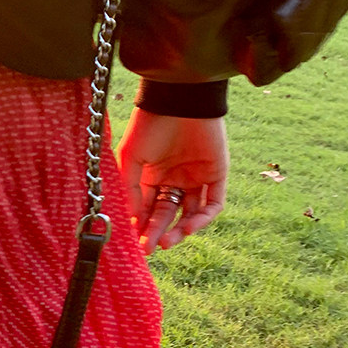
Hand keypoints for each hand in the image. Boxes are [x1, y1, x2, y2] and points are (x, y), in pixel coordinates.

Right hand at [115, 107, 228, 254]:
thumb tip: (132, 220)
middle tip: (150, 248)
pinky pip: (213, 203)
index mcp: (154, 176)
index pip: (149, 208)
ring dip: (180, 230)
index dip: (142, 226)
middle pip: (168, 214)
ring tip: (167, 241)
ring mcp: (197, 177)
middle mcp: (175, 179)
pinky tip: (188, 227)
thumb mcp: (131, 159)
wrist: (178, 99)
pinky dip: (202, 218)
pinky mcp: (216, 174)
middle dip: (158, 232)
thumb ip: (131, 190)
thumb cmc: (149, 126)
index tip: (135, 242)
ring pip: (191, 213)